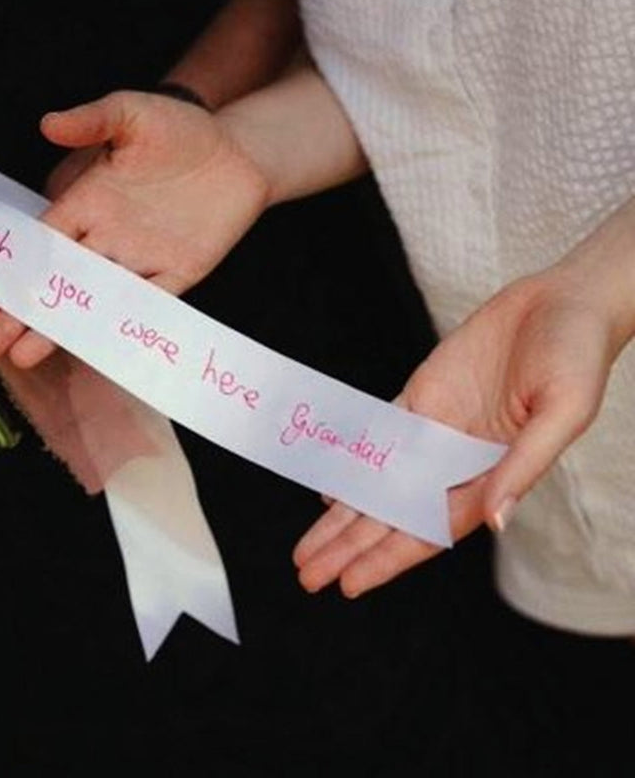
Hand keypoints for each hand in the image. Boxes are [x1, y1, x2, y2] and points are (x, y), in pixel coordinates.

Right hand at [0, 90, 269, 367]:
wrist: (239, 153)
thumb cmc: (183, 130)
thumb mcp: (134, 114)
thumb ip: (94, 120)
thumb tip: (47, 124)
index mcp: (88, 203)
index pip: (39, 247)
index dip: (11, 274)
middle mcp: (108, 238)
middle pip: (58, 283)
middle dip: (23, 315)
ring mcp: (141, 259)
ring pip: (95, 302)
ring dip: (63, 329)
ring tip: (26, 357)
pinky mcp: (178, 274)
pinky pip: (147, 304)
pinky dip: (122, 324)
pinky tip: (92, 349)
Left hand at [293, 216, 634, 597]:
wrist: (563, 301)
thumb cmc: (577, 355)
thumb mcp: (563, 412)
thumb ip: (523, 466)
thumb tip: (494, 520)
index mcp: (491, 475)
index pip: (430, 529)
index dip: (389, 558)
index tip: (351, 583)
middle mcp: (456, 461)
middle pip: (393, 515)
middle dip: (350, 548)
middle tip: (310, 576)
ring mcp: (435, 431)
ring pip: (378, 482)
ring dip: (343, 516)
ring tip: (308, 548)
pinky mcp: (421, 398)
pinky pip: (378, 436)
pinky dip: (352, 462)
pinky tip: (329, 489)